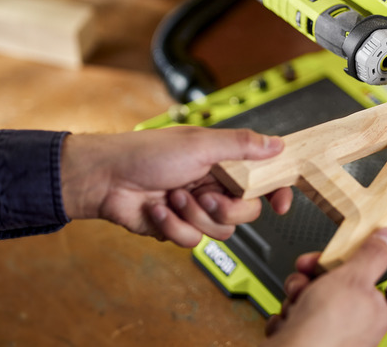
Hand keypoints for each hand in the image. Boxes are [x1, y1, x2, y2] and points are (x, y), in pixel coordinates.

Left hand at [60, 126, 291, 246]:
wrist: (105, 179)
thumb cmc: (146, 153)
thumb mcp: (199, 144)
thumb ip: (242, 145)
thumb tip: (277, 144)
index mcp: (223, 161)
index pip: (262, 178)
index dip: (276, 192)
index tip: (281, 204)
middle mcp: (214, 185)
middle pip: (246, 212)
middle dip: (224, 208)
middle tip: (204, 194)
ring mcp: (196, 208)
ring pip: (220, 231)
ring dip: (193, 216)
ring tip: (172, 197)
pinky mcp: (178, 228)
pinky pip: (193, 241)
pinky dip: (173, 227)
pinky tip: (158, 210)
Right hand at [263, 228, 386, 346]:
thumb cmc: (325, 331)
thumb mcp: (353, 278)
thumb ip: (371, 255)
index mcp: (373, 313)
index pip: (355, 277)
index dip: (335, 265)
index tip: (322, 260)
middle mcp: (354, 330)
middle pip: (328, 288)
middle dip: (308, 282)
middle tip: (303, 284)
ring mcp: (330, 339)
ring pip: (307, 303)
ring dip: (294, 300)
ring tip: (295, 308)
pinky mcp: (307, 345)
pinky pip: (292, 323)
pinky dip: (285, 321)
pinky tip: (288, 326)